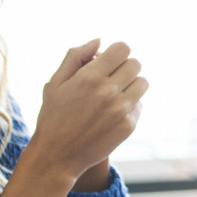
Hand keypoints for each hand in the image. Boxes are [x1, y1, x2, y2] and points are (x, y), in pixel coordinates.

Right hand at [29, 39, 146, 184]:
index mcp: (89, 78)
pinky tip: (112, 111)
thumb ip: (76, 57)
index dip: (116, 52)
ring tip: (114, 91)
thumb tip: (100, 41)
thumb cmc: (54, 116)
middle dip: (123, 66)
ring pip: (143, 83)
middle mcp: (109, 92)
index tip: (108, 60)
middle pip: (135, 64)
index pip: (123, 49)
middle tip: (110, 76)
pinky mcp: (129, 125)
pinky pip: (139, 104)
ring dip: (131, 83)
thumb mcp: (56, 83)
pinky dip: (130, 104)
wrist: (58, 155)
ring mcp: (121, 110)